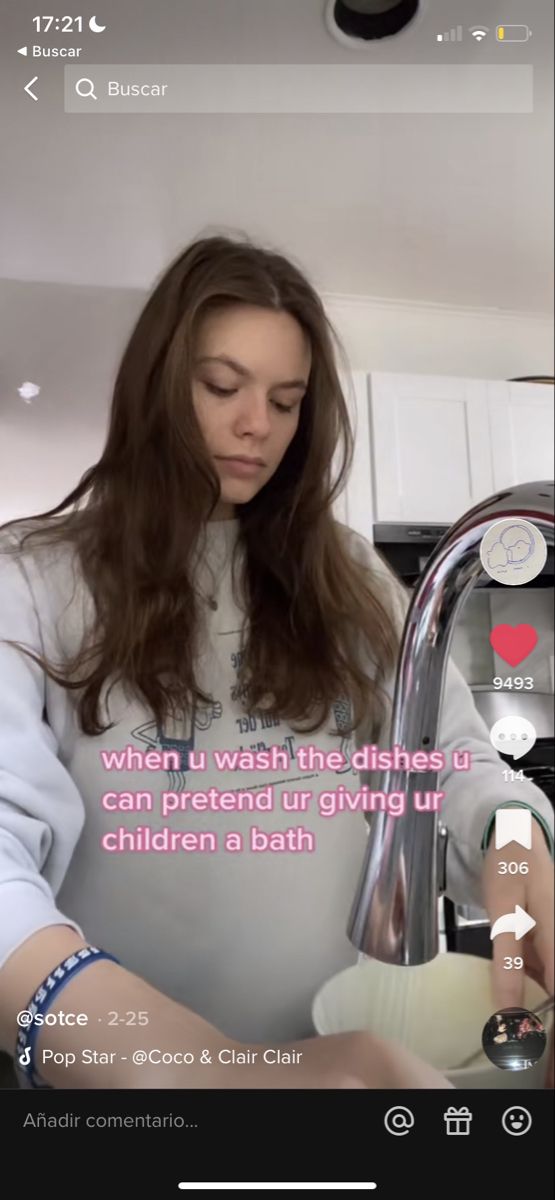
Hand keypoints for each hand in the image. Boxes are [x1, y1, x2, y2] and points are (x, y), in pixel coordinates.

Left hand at [483, 816, 553, 1087]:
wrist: (514, 833)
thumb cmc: (509, 868)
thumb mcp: (504, 914)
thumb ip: (508, 962)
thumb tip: (509, 1012)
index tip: (548, 1068)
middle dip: (553, 1037)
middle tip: (540, 1070)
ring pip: (554, 991)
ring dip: (546, 1017)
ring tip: (535, 1052)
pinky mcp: (550, 944)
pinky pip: (547, 977)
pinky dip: (538, 997)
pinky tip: (521, 1016)